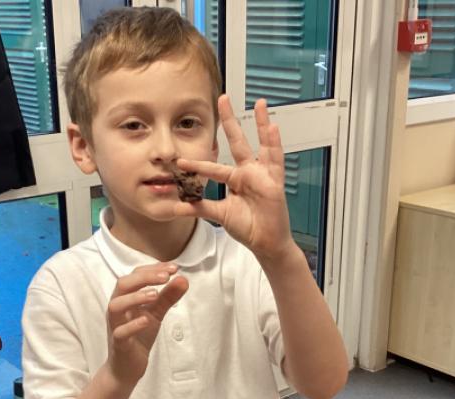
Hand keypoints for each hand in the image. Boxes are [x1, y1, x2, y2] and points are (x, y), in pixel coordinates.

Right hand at [105, 263, 187, 384]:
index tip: (173, 268)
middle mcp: (118, 309)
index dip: (153, 269)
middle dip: (144, 277)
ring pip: (116, 306)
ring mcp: (116, 326)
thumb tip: (183, 279)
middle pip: (123, 285)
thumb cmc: (138, 337)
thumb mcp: (156, 313)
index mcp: (126, 298)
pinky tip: (147, 320)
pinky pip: (120, 332)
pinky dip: (132, 325)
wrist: (126, 368)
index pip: (135, 275)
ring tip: (155, 294)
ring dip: (135, 297)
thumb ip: (168, 297)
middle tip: (166, 276)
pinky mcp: (118, 344)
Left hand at [172, 95, 293, 261]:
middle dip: (230, 120)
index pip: (212, 167)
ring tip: (259, 104)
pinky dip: (274, 143)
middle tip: (223, 99)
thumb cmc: (247, 227)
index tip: (179, 161)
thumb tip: (179, 206)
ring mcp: (262, 174)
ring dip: (261, 123)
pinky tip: (273, 128)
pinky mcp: (274, 181)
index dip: (197, 164)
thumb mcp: (219, 215)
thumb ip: (201, 208)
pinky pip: (275, 159)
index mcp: (234, 179)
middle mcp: (248, 172)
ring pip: (261, 144)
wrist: (265, 242)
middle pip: (237, 141)